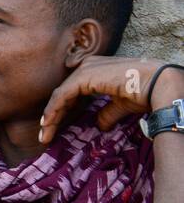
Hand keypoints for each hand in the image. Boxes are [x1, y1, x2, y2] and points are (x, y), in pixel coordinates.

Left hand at [39, 55, 176, 144]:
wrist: (158, 85)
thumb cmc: (145, 92)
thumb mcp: (120, 105)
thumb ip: (106, 113)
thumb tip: (99, 125)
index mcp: (94, 70)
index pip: (70, 92)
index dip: (61, 111)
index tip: (52, 130)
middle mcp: (87, 66)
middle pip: (63, 94)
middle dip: (52, 117)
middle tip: (44, 136)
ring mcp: (85, 69)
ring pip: (60, 96)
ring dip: (50, 117)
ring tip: (44, 136)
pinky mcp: (84, 76)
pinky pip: (62, 95)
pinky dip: (54, 110)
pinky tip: (49, 124)